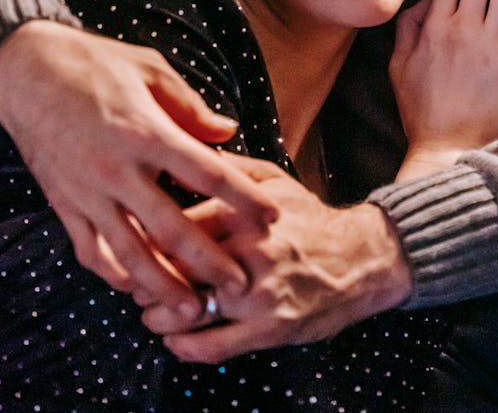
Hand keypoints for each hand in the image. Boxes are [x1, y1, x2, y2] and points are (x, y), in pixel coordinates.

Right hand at [0, 20, 276, 303]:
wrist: (28, 72)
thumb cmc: (96, 64)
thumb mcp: (150, 69)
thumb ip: (191, 107)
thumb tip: (228, 132)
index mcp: (145, 132)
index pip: (207, 172)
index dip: (243, 196)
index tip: (272, 215)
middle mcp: (117, 169)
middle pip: (173, 228)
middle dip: (210, 261)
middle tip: (241, 285)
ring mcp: (87, 193)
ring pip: (131, 254)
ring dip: (165, 285)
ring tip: (194, 309)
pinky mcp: (64, 205)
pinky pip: (91, 252)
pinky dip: (114, 276)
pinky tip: (137, 287)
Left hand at [140, 158, 411, 361]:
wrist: (362, 258)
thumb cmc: (311, 218)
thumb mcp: (275, 180)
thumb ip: (232, 168)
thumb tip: (192, 149)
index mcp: (245, 211)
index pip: (178, 224)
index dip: (147, 237)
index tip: (134, 243)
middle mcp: (250, 250)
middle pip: (179, 267)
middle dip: (147, 279)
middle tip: (135, 284)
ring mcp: (260, 291)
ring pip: (191, 308)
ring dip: (160, 316)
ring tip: (151, 314)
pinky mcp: (271, 328)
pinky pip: (216, 345)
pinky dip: (187, 347)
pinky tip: (176, 341)